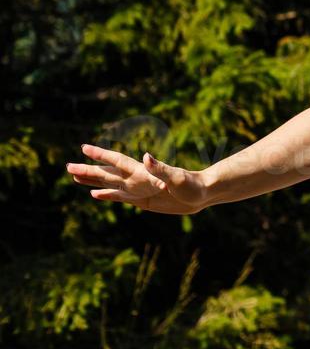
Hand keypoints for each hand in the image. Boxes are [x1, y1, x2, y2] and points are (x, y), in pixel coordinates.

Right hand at [66, 144, 210, 214]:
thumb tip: (146, 157)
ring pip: (109, 184)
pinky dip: (106, 195)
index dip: (101, 155)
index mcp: (143, 172)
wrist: (203, 194)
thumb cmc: (193, 185)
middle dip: (88, 170)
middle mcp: (138, 178)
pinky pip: (119, 197)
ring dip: (92, 181)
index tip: (84, 148)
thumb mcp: (177, 177)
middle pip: (107, 173)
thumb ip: (160, 168)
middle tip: (67, 167)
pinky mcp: (142, 200)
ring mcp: (139, 189)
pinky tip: (95, 194)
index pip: (117, 161)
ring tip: (75, 176)